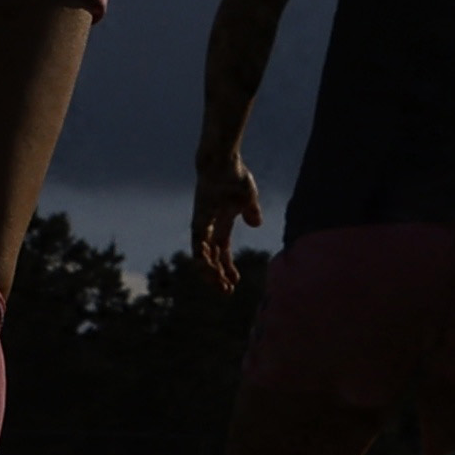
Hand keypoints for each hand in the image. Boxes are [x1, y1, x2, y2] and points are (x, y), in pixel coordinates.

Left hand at [190, 151, 266, 290]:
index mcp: (221, 225)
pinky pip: (198, 247)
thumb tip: (256, 224)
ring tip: (220, 286)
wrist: (223, 163)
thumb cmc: (235, 176)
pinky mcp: (198, 223)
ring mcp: (202, 226)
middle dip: (217, 277)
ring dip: (210, 274)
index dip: (228, 268)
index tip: (235, 283)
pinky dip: (203, 260)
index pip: (222, 253)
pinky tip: (211, 271)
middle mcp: (208, 229)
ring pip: (201, 258)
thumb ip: (251, 212)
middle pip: (210, 260)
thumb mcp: (248, 198)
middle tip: (226, 291)